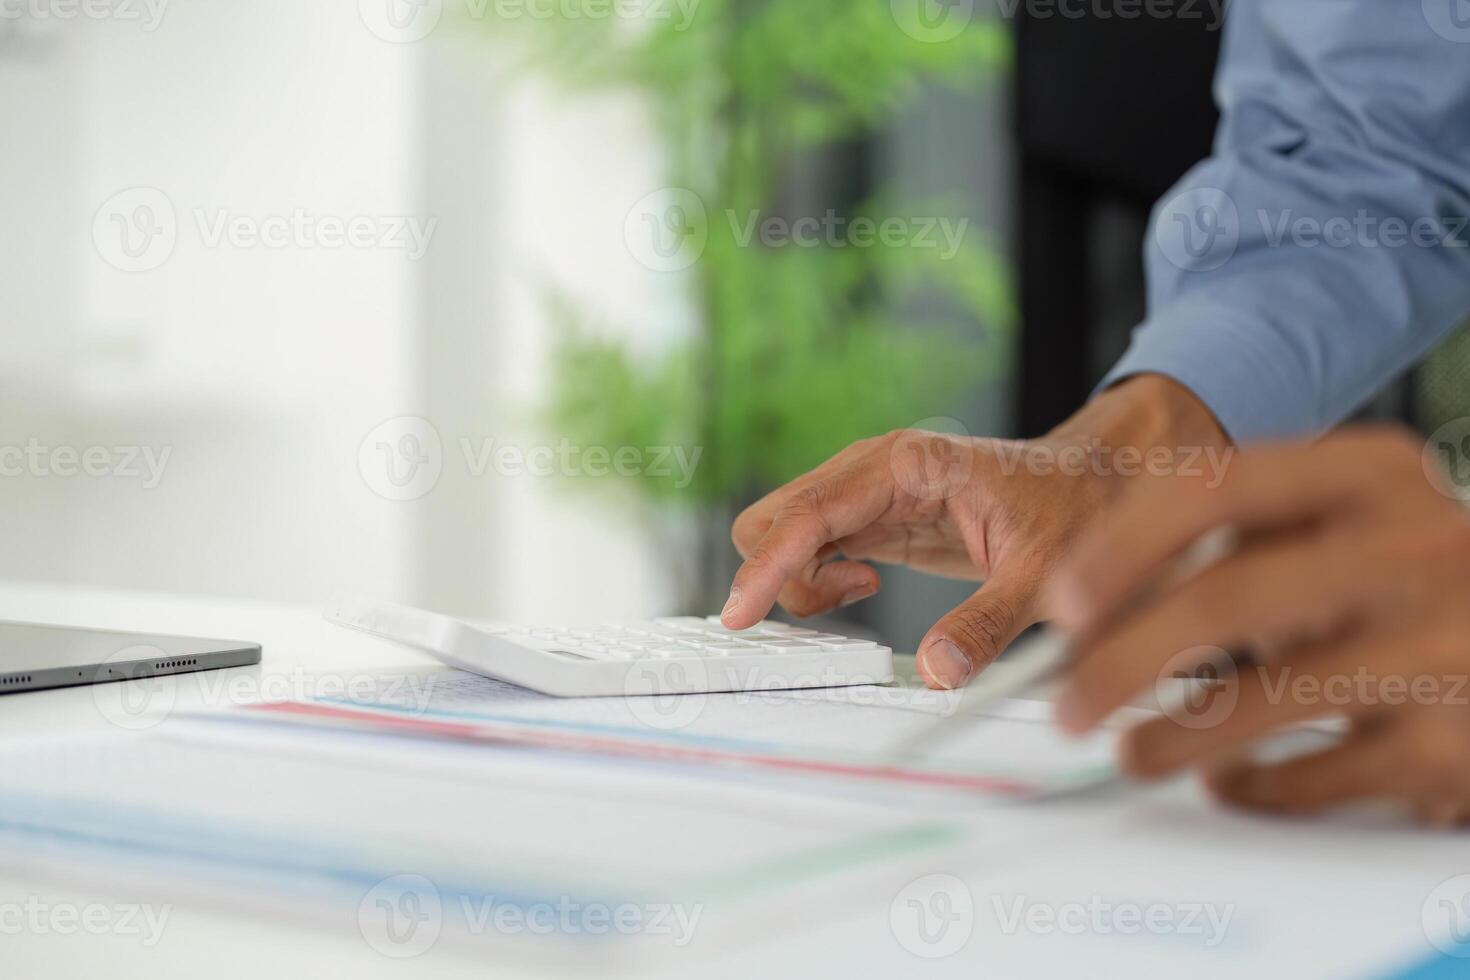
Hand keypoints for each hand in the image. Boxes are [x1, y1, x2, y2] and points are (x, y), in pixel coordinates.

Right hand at [722, 375, 1231, 688]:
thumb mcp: (1043, 574)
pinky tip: (862, 589)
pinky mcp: (871, 517)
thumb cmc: (1076, 506)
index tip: (740, 613)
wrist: (1098, 480)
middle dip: (781, 572)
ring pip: (785, 534)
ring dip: (800, 578)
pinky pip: (810, 548)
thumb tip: (935, 672)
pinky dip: (815, 578)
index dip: (767, 564)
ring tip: (862, 595)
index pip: (810, 513)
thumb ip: (988, 624)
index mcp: (906, 464)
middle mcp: (874, 469)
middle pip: (776, 517)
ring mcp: (867, 492)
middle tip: (846, 603)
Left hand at [1050, 427, 1469, 824]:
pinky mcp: (1455, 743)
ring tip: (1130, 753)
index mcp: (1367, 474)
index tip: (1061, 605)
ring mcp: (1442, 645)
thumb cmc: (1409, 574)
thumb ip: (1233, 539)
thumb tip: (1086, 610)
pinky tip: (1227, 781)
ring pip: (1266, 697)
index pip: (1211, 488)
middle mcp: (1412, 546)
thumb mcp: (1339, 520)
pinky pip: (1319, 776)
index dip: (1118, 549)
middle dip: (1119, 661)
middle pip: (1226, 599)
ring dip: (1171, 737)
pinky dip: (1254, 786)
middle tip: (1067, 701)